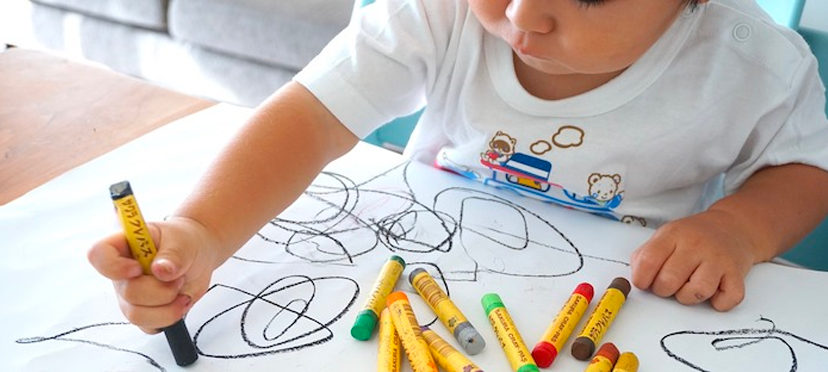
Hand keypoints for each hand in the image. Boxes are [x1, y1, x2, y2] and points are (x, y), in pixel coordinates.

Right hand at [88, 217, 219, 332]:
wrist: (200, 256)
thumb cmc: (185, 243)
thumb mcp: (184, 242)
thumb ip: (174, 255)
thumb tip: (161, 270)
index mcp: (124, 246)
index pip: (98, 254)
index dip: (115, 266)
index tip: (139, 268)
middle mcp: (122, 273)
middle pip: (128, 292)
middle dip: (161, 289)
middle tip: (178, 277)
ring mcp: (130, 295)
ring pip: (136, 315)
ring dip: (167, 306)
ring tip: (181, 289)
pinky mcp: (144, 312)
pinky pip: (149, 326)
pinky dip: (170, 317)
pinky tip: (181, 301)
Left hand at [630, 209, 756, 310]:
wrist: (732, 227)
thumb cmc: (693, 237)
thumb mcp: (665, 236)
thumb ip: (645, 256)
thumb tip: (635, 278)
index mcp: (673, 235)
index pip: (648, 262)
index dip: (641, 280)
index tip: (644, 283)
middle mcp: (695, 245)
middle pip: (669, 281)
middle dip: (663, 290)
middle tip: (668, 285)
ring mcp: (718, 259)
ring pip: (696, 292)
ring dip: (688, 298)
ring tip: (689, 287)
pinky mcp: (737, 273)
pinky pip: (726, 300)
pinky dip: (718, 303)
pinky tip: (713, 292)